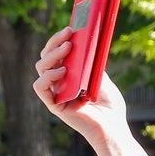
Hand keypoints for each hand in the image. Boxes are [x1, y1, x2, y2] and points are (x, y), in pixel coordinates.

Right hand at [31, 25, 130, 145]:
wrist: (114, 127)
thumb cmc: (110, 105)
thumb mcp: (102, 78)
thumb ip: (91, 63)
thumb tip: (85, 42)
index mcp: (68, 76)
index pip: (56, 53)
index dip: (59, 40)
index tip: (70, 28)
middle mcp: (58, 83)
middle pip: (46, 58)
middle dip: (54, 42)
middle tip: (69, 34)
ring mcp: (54, 93)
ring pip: (41, 68)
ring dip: (52, 55)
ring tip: (68, 48)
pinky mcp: (54, 105)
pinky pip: (40, 88)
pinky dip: (47, 77)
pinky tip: (62, 71)